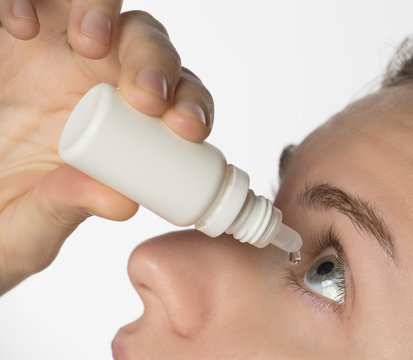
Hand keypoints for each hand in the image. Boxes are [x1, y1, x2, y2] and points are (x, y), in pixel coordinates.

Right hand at [0, 0, 213, 294]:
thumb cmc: (1, 210)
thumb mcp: (32, 221)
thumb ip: (69, 208)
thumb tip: (121, 202)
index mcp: (123, 122)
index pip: (176, 97)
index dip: (191, 104)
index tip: (188, 129)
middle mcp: (97, 77)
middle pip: (147, 44)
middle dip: (155, 61)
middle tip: (144, 96)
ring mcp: (52, 45)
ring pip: (99, 5)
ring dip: (104, 13)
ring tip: (89, 41)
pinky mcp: (9, 30)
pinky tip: (22, 25)